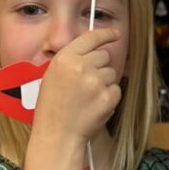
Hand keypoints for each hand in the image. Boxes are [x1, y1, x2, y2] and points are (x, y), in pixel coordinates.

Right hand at [31, 29, 121, 146]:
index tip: (114, 34)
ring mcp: (95, 82)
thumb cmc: (52, 108)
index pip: (91, 37)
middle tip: (87, 83)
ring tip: (87, 98)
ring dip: (104, 83)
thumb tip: (94, 50)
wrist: (57, 135)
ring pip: (111, 73)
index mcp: (64, 58)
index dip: (105, 34)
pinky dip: (109, 98)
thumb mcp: (52, 76)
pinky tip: (94, 106)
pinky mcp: (107, 97)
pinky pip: (116, 90)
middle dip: (100, 66)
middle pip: (104, 55)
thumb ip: (72, 60)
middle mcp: (81, 66)